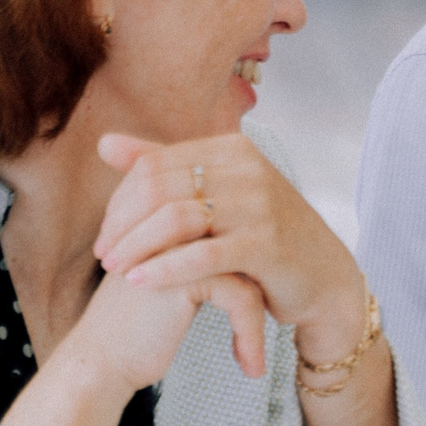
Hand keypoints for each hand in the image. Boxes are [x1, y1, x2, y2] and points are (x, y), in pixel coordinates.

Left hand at [80, 131, 368, 385]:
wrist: (323, 276)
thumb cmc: (263, 237)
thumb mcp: (217, 195)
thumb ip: (163, 167)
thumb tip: (105, 143)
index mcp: (231, 149)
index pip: (154, 165)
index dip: (120, 201)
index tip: (105, 235)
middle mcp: (247, 168)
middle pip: (160, 189)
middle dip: (123, 225)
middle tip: (103, 256)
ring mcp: (260, 203)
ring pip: (176, 219)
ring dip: (137, 247)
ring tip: (115, 271)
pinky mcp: (266, 244)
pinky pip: (202, 255)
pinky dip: (165, 269)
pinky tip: (140, 283)